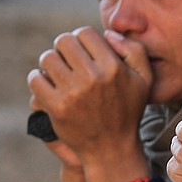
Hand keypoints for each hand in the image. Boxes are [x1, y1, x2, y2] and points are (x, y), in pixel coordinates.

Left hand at [27, 27, 151, 161]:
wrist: (111, 148)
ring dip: (50, 63)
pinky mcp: (56, 107)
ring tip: (58, 73)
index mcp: (113, 67)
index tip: (83, 51)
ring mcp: (73, 93)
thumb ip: (134, 49)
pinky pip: (36, 79)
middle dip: (64, 48)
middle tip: (68, 60)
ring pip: (47, 58)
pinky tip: (47, 85)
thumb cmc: (127, 110)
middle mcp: (93, 77)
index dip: (82, 38)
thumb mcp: (144, 79)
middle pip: (63, 41)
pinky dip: (38, 79)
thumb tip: (108, 33)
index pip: (85, 33)